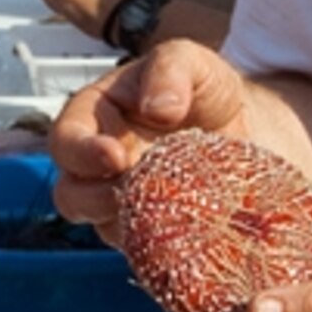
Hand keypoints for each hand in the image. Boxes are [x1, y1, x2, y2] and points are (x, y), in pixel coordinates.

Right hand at [49, 39, 260, 233]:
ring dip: (129, 224)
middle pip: (70, 195)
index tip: (115, 156)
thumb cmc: (204, 91)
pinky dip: (162, 243)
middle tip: (132, 192)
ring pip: (104, 227)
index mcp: (95, 116)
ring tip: (167, 211)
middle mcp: (99, 166)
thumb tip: (157, 108)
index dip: (81, 152)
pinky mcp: (150, 231)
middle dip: (95, 200)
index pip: (66, 139)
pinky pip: (143, 249)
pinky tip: (193, 228)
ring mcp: (123, 201)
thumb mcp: (192, 62)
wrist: (245, 128)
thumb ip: (171, 70)